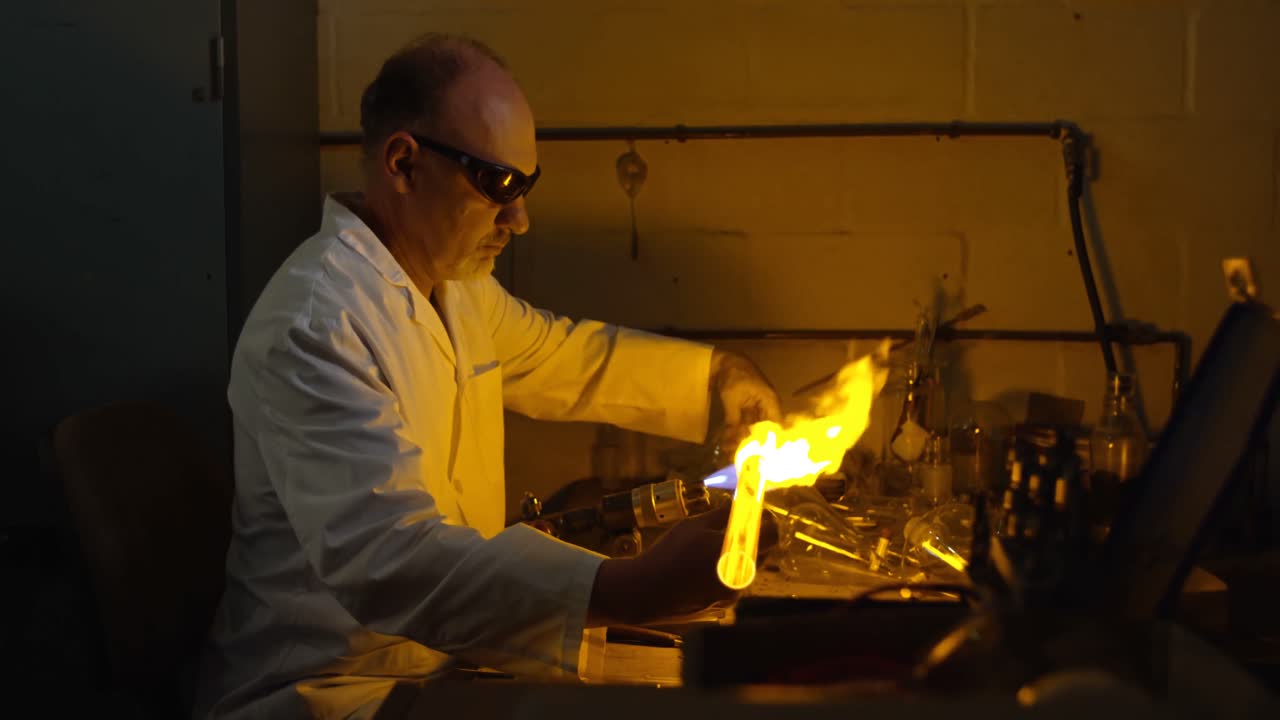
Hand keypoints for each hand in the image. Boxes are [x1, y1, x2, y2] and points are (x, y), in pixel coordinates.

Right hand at [587, 502, 778, 626]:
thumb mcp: (696, 525)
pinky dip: (725, 571)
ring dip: (737, 554)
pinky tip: (700, 569)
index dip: (766, 518)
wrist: (648, 592)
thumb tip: (744, 503)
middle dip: (751, 536)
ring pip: (747, 567)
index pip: (773, 532)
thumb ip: (726, 513)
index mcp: (739, 552)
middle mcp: (743, 575)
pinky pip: (733, 582)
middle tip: (729, 526)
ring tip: (708, 548)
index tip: (753, 511)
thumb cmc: (671, 553)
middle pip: (762, 550)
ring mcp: (734, 593)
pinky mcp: (724, 605)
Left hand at [710, 350, 780, 457]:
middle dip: (752, 443)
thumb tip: (733, 440)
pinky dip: (738, 430)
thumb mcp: (732, 399)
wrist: (726, 363)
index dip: (770, 441)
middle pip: (764, 429)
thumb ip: (734, 421)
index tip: (760, 455)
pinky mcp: (749, 408)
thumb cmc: (733, 377)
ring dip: (743, 438)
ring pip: (754, 427)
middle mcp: (767, 406)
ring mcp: (758, 407)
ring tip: (731, 452)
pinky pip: (747, 422)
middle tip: (740, 456)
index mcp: (770, 401)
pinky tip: (729, 441)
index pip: (776, 426)